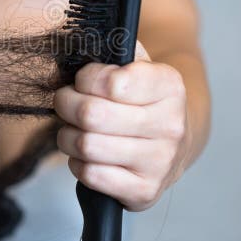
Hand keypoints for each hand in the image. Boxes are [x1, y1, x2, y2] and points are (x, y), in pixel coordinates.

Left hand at [53, 40, 192, 210]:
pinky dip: (77, 163)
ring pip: (86, 145)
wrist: (175, 143)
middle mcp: (171, 125)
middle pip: (91, 115)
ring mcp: (160, 161)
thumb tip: (72, 50)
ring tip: (73, 129)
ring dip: (67, 136)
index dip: (85, 79)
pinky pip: (91, 175)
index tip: (84, 81)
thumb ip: (108, 53)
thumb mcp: (135, 66)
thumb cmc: (143, 99)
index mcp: (170, 86)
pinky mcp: (145, 191)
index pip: (111, 82)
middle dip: (66, 105)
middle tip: (66, 102)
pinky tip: (86, 155)